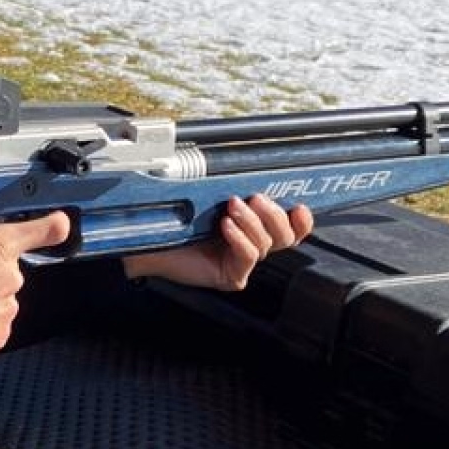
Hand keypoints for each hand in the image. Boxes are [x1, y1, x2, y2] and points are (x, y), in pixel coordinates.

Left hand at [120, 195, 311, 292]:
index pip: (290, 228)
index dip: (301, 220)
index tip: (299, 205)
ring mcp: (241, 263)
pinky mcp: (230, 276)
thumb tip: (256, 172)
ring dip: (251, 222)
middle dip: (273, 214)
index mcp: (251, 228)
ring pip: (266, 245)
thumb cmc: (175, 220)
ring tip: (231, 209)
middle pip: (285, 236)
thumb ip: (237, 191)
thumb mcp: (212, 199)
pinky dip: (240, 239)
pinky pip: (248, 258)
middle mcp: (250, 246)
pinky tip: (226, 227)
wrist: (147, 243)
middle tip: (255, 198)